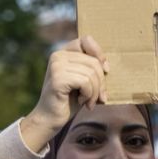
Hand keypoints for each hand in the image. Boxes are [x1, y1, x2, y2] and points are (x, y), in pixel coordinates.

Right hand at [21, 36, 108, 151]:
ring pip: (91, 73)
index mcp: (64, 52)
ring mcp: (56, 66)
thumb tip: (106, 65)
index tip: (105, 70)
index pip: (87, 40)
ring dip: (95, 91)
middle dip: (101, 82)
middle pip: (94, 61)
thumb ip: (92, 67)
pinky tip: (82, 101)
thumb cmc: (71, 99)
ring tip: (88, 101)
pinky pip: (85, 82)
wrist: (51, 118)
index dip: (99, 54)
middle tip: (99, 96)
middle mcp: (58, 56)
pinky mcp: (58, 79)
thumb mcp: (84, 78)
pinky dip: (89, 95)